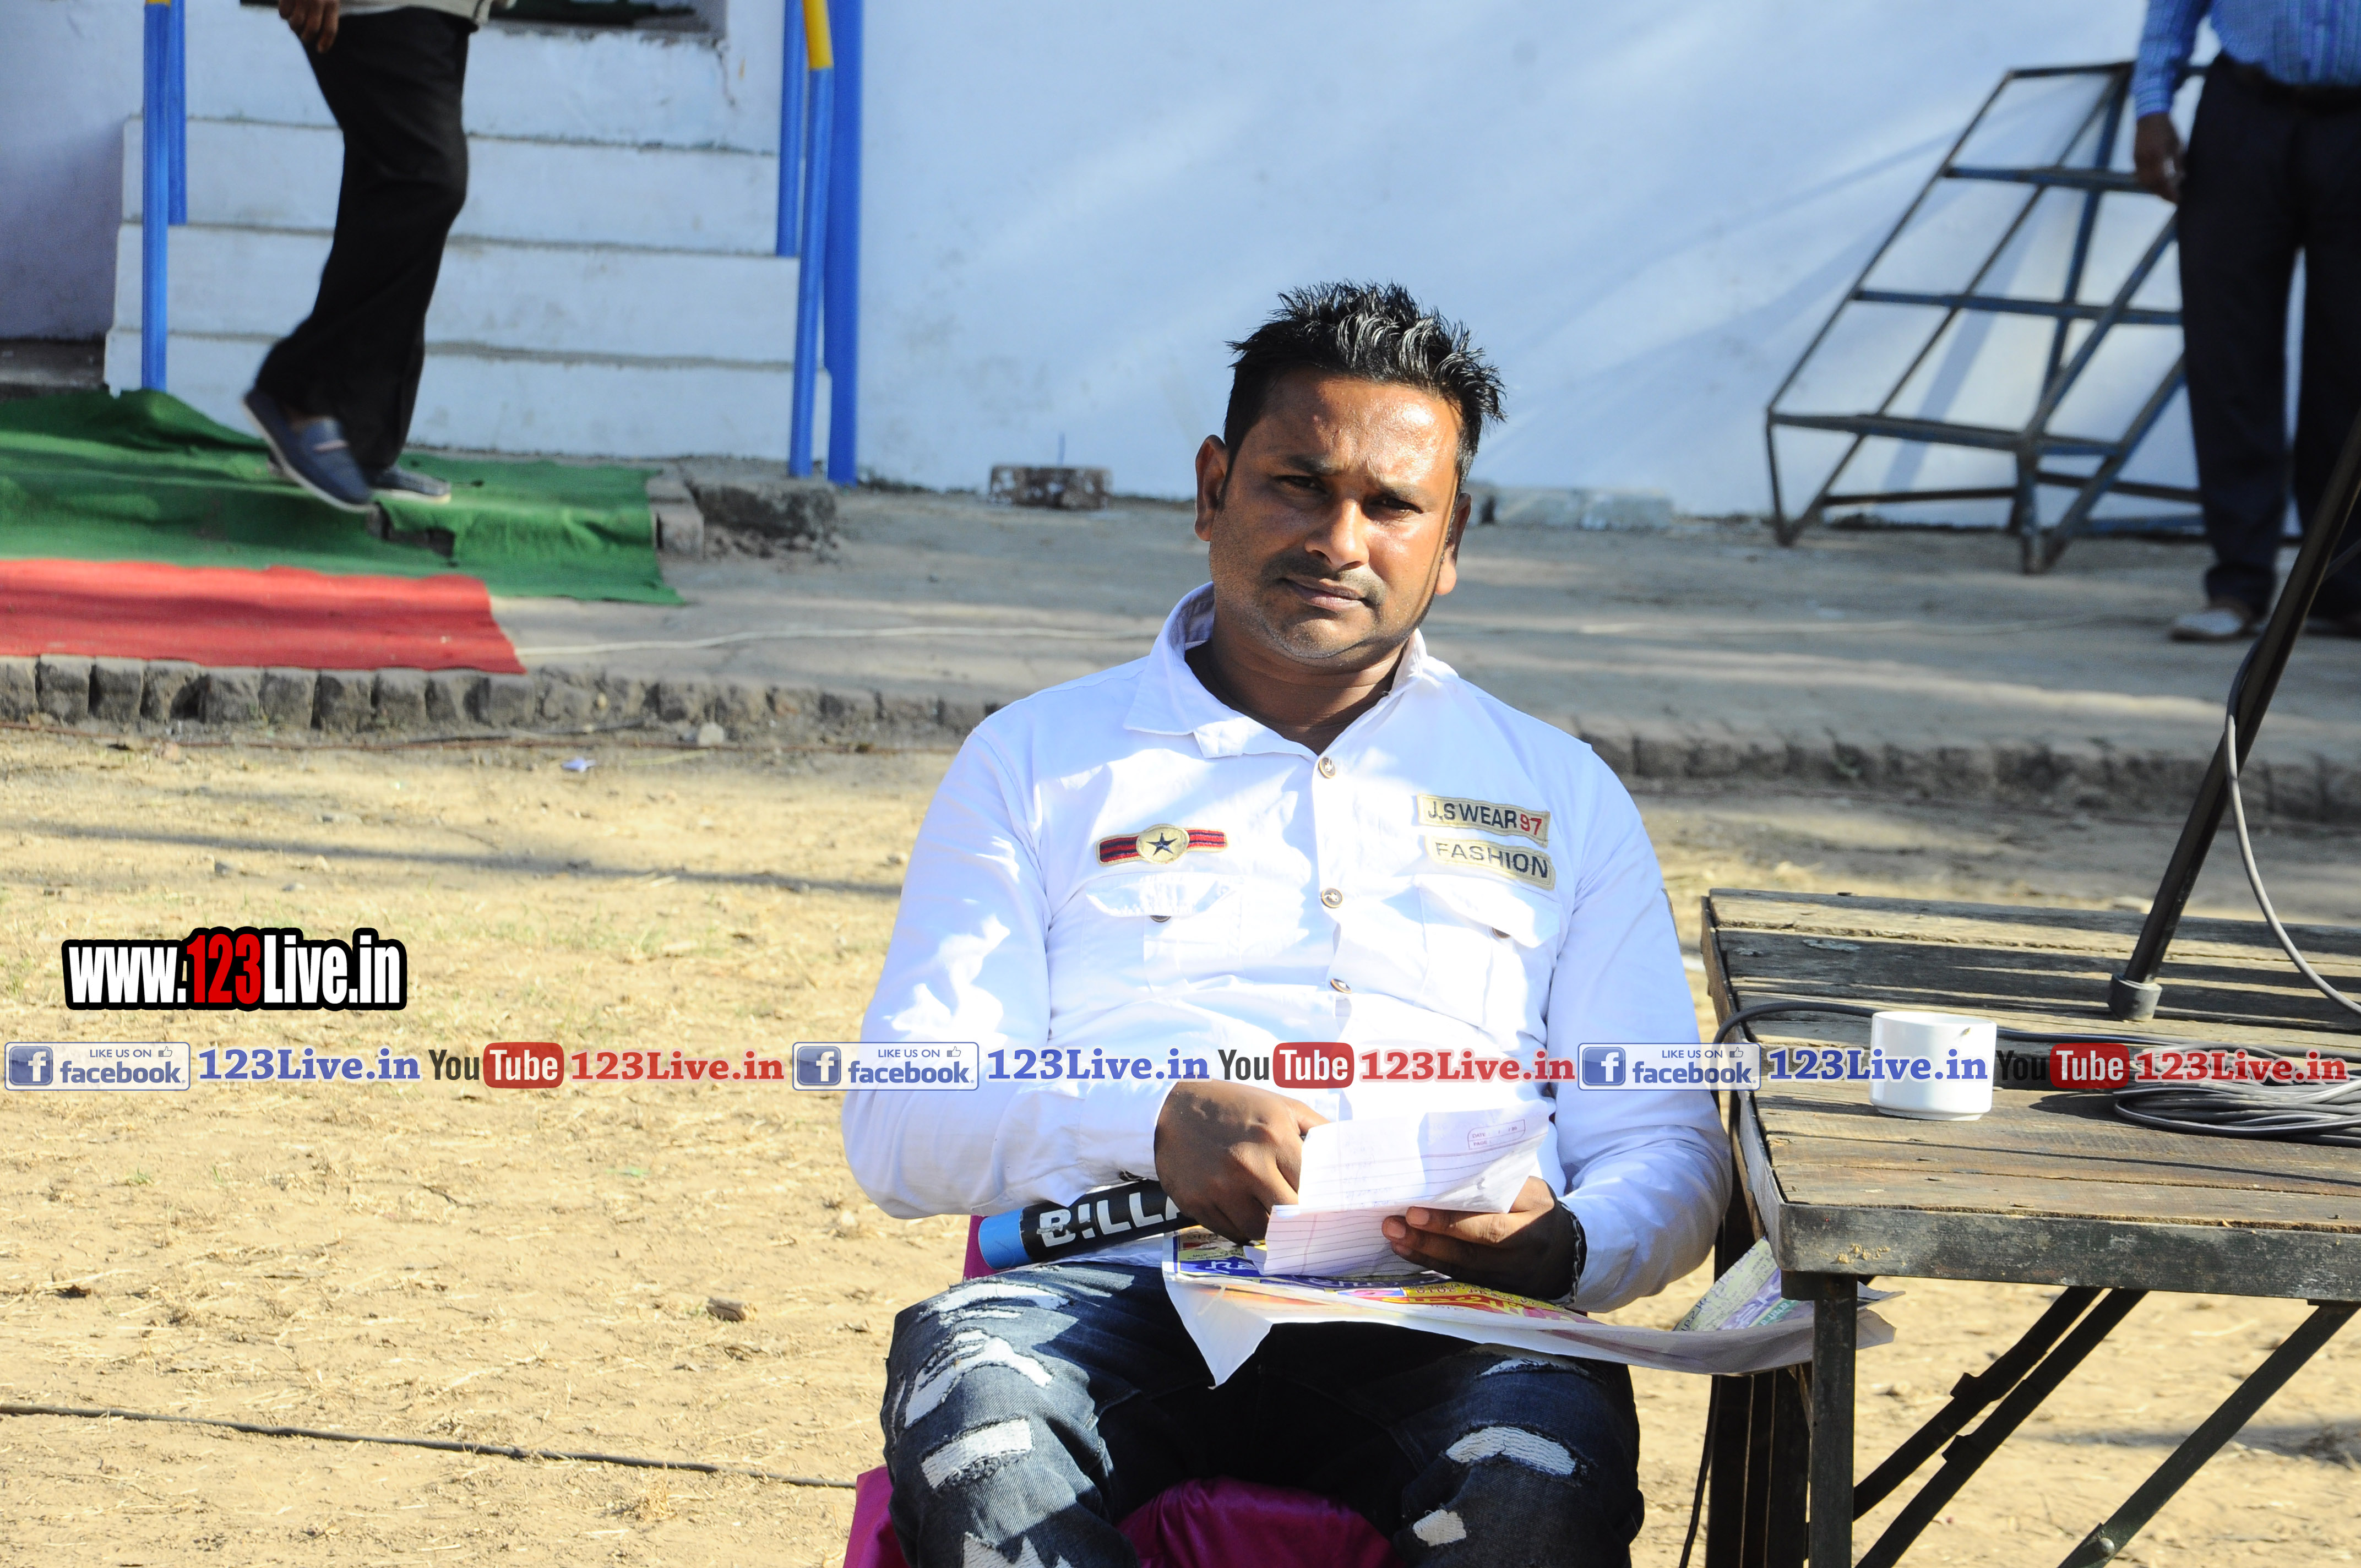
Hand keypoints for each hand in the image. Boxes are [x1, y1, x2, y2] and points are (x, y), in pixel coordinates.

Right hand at [279, 0, 339, 52]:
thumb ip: (324, 12)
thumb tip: (311, 36)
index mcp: (332, 3)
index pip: (330, 30)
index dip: (325, 43)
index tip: (321, 50)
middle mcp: (318, 1)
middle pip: (312, 30)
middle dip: (306, 37)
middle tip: (304, 37)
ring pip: (296, 24)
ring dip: (294, 26)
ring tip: (294, 22)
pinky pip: (284, 14)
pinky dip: (284, 15)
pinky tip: (286, 10)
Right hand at [1153, 1080, 1327, 1242]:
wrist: (1169, 1110)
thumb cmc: (1231, 1106)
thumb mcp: (1279, 1104)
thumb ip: (1316, 1128)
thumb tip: (1343, 1154)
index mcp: (1274, 1137)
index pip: (1310, 1187)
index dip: (1317, 1200)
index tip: (1320, 1205)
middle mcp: (1248, 1165)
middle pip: (1288, 1214)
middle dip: (1294, 1217)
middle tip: (1295, 1215)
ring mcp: (1220, 1187)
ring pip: (1258, 1230)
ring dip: (1266, 1226)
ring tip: (1264, 1210)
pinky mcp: (1197, 1203)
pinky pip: (1229, 1232)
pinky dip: (1239, 1227)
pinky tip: (1239, 1209)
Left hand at [1382, 1176, 1577, 1299]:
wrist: (1564, 1252)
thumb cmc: (1536, 1210)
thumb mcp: (1530, 1190)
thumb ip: (1497, 1184)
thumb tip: (1446, 1176)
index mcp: (1533, 1219)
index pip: (1489, 1224)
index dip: (1450, 1222)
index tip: (1415, 1211)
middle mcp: (1523, 1252)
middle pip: (1470, 1249)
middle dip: (1428, 1238)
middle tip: (1393, 1224)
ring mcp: (1511, 1277)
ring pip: (1462, 1267)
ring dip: (1423, 1251)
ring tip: (1393, 1236)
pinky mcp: (1499, 1291)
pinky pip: (1461, 1278)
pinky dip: (1431, 1264)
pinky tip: (1407, 1250)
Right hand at [2133, 113, 2181, 202]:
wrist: (2149, 116)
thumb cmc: (2167, 129)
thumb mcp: (2177, 144)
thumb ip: (2178, 162)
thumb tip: (2181, 178)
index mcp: (2158, 154)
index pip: (2163, 180)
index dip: (2170, 192)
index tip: (2178, 199)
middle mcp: (2145, 159)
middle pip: (2152, 184)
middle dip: (2162, 194)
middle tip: (2172, 200)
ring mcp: (2138, 159)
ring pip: (2144, 182)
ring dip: (2155, 190)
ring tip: (2165, 193)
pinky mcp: (2134, 158)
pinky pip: (2140, 176)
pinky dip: (2149, 182)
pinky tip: (2157, 183)